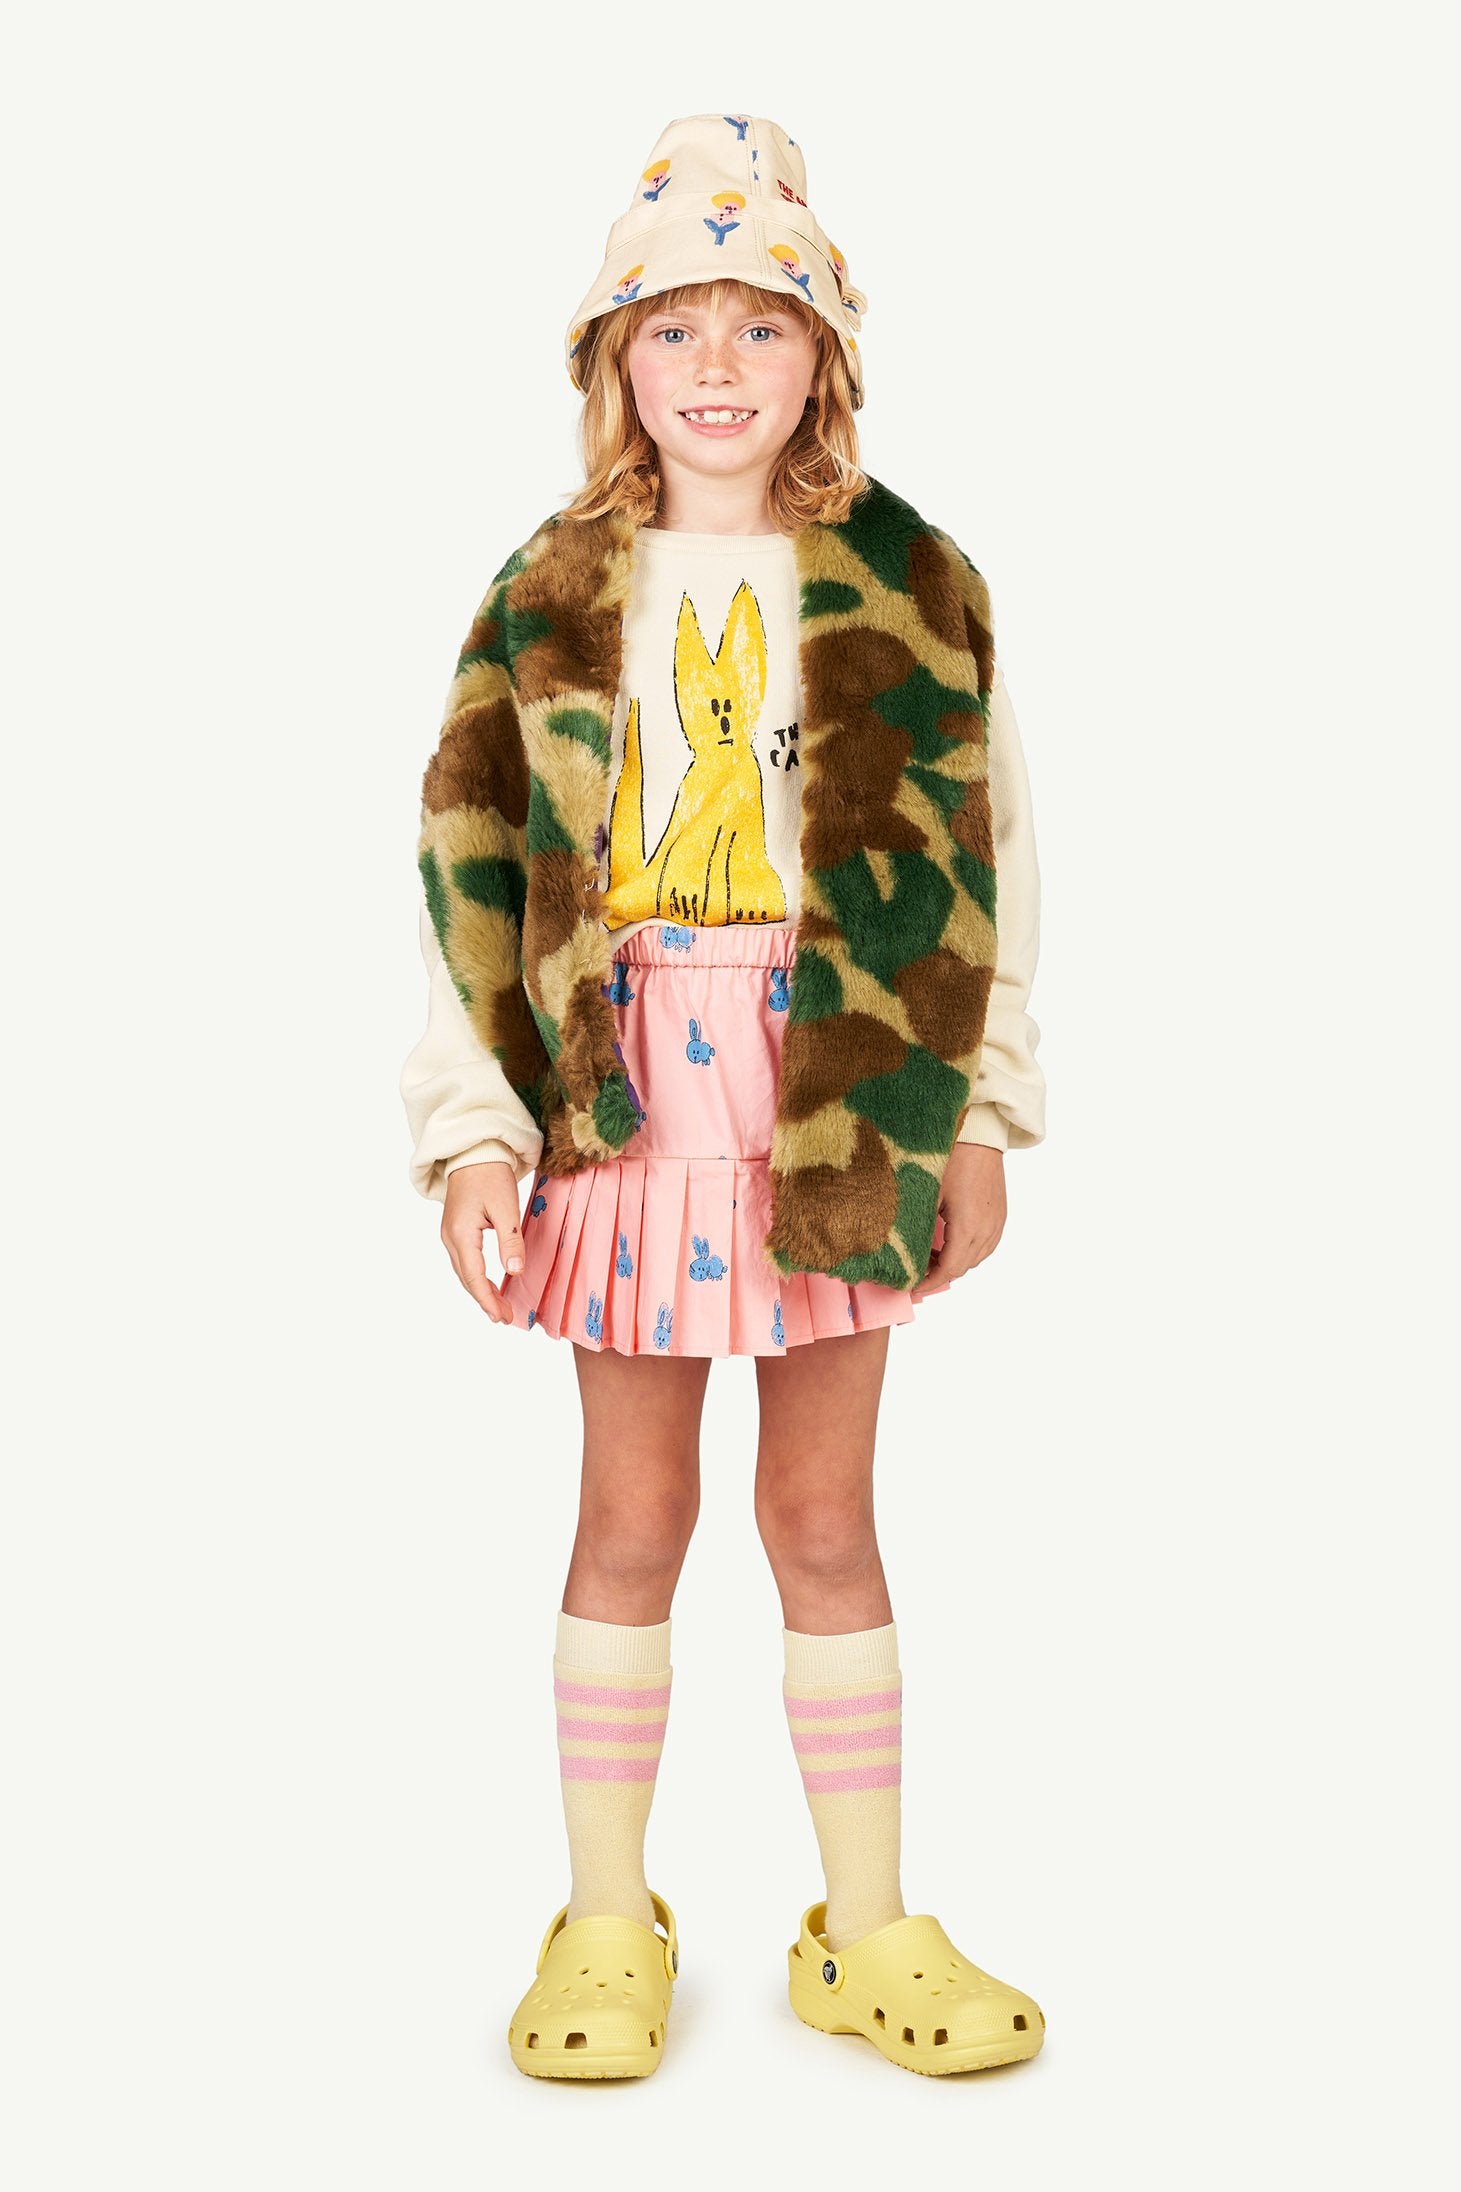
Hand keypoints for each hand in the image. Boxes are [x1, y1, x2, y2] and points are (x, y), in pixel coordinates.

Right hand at [441, 1161, 525, 1322]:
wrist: (473, 1153)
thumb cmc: (490, 1175)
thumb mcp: (506, 1207)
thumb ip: (510, 1240)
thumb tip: (515, 1271)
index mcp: (461, 1234)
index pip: (474, 1277)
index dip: (488, 1300)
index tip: (501, 1317)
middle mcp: (450, 1238)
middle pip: (467, 1279)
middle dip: (485, 1300)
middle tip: (505, 1318)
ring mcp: (449, 1235)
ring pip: (464, 1272)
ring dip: (481, 1290)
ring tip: (499, 1307)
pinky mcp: (455, 1230)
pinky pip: (464, 1261)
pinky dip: (476, 1277)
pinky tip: (489, 1284)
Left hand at [908, 1143, 1006, 1300]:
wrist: (980, 1136)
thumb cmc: (952, 1158)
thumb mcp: (927, 1194)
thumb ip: (918, 1227)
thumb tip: (903, 1251)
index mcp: (968, 1227)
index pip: (949, 1269)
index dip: (929, 1282)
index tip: (912, 1287)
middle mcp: (987, 1230)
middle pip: (963, 1267)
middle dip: (939, 1274)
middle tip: (915, 1271)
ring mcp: (997, 1223)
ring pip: (976, 1258)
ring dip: (954, 1263)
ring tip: (929, 1257)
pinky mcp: (1000, 1215)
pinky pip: (986, 1245)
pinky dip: (968, 1251)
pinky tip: (950, 1243)